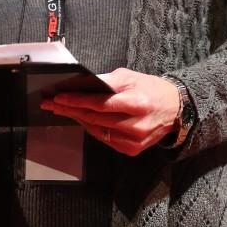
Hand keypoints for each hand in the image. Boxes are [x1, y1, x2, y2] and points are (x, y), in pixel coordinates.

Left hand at [40, 67, 180, 155]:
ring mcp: (133, 140)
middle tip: (51, 104)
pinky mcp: (132, 149)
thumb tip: (85, 84)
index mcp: (137, 103)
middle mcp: (135, 125)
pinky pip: (105, 139)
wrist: (175, 110)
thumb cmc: (153, 90)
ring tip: (62, 110)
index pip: (99, 103)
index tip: (59, 98)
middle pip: (94, 118)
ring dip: (78, 119)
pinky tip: (83, 119)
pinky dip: (92, 128)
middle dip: (70, 110)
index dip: (77, 101)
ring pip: (97, 130)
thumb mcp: (132, 77)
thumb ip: (108, 81)